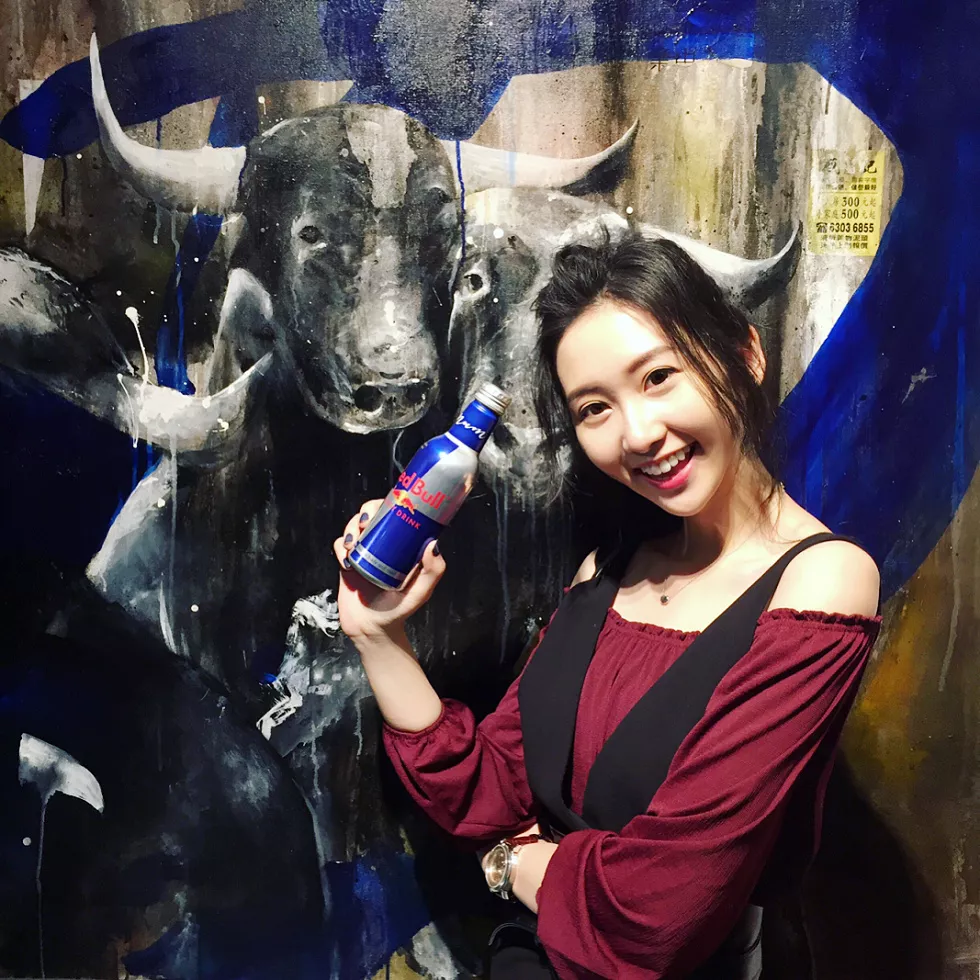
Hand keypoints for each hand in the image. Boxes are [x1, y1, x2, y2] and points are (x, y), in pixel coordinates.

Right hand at [333, 499, 447, 640]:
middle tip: (365, 522)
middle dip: (366, 511)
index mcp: (401, 546)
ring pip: (353, 527)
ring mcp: (363, 552)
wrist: (373, 629)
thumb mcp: (421, 592)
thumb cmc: (399, 610)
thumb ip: (432, 572)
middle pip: (371, 515)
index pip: (396, 516)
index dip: (391, 504)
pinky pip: (339, 546)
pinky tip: (347, 559)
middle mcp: (382, 545)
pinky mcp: (347, 563)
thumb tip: (433, 544)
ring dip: (350, 528)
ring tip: (353, 542)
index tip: (390, 504)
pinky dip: (340, 547)